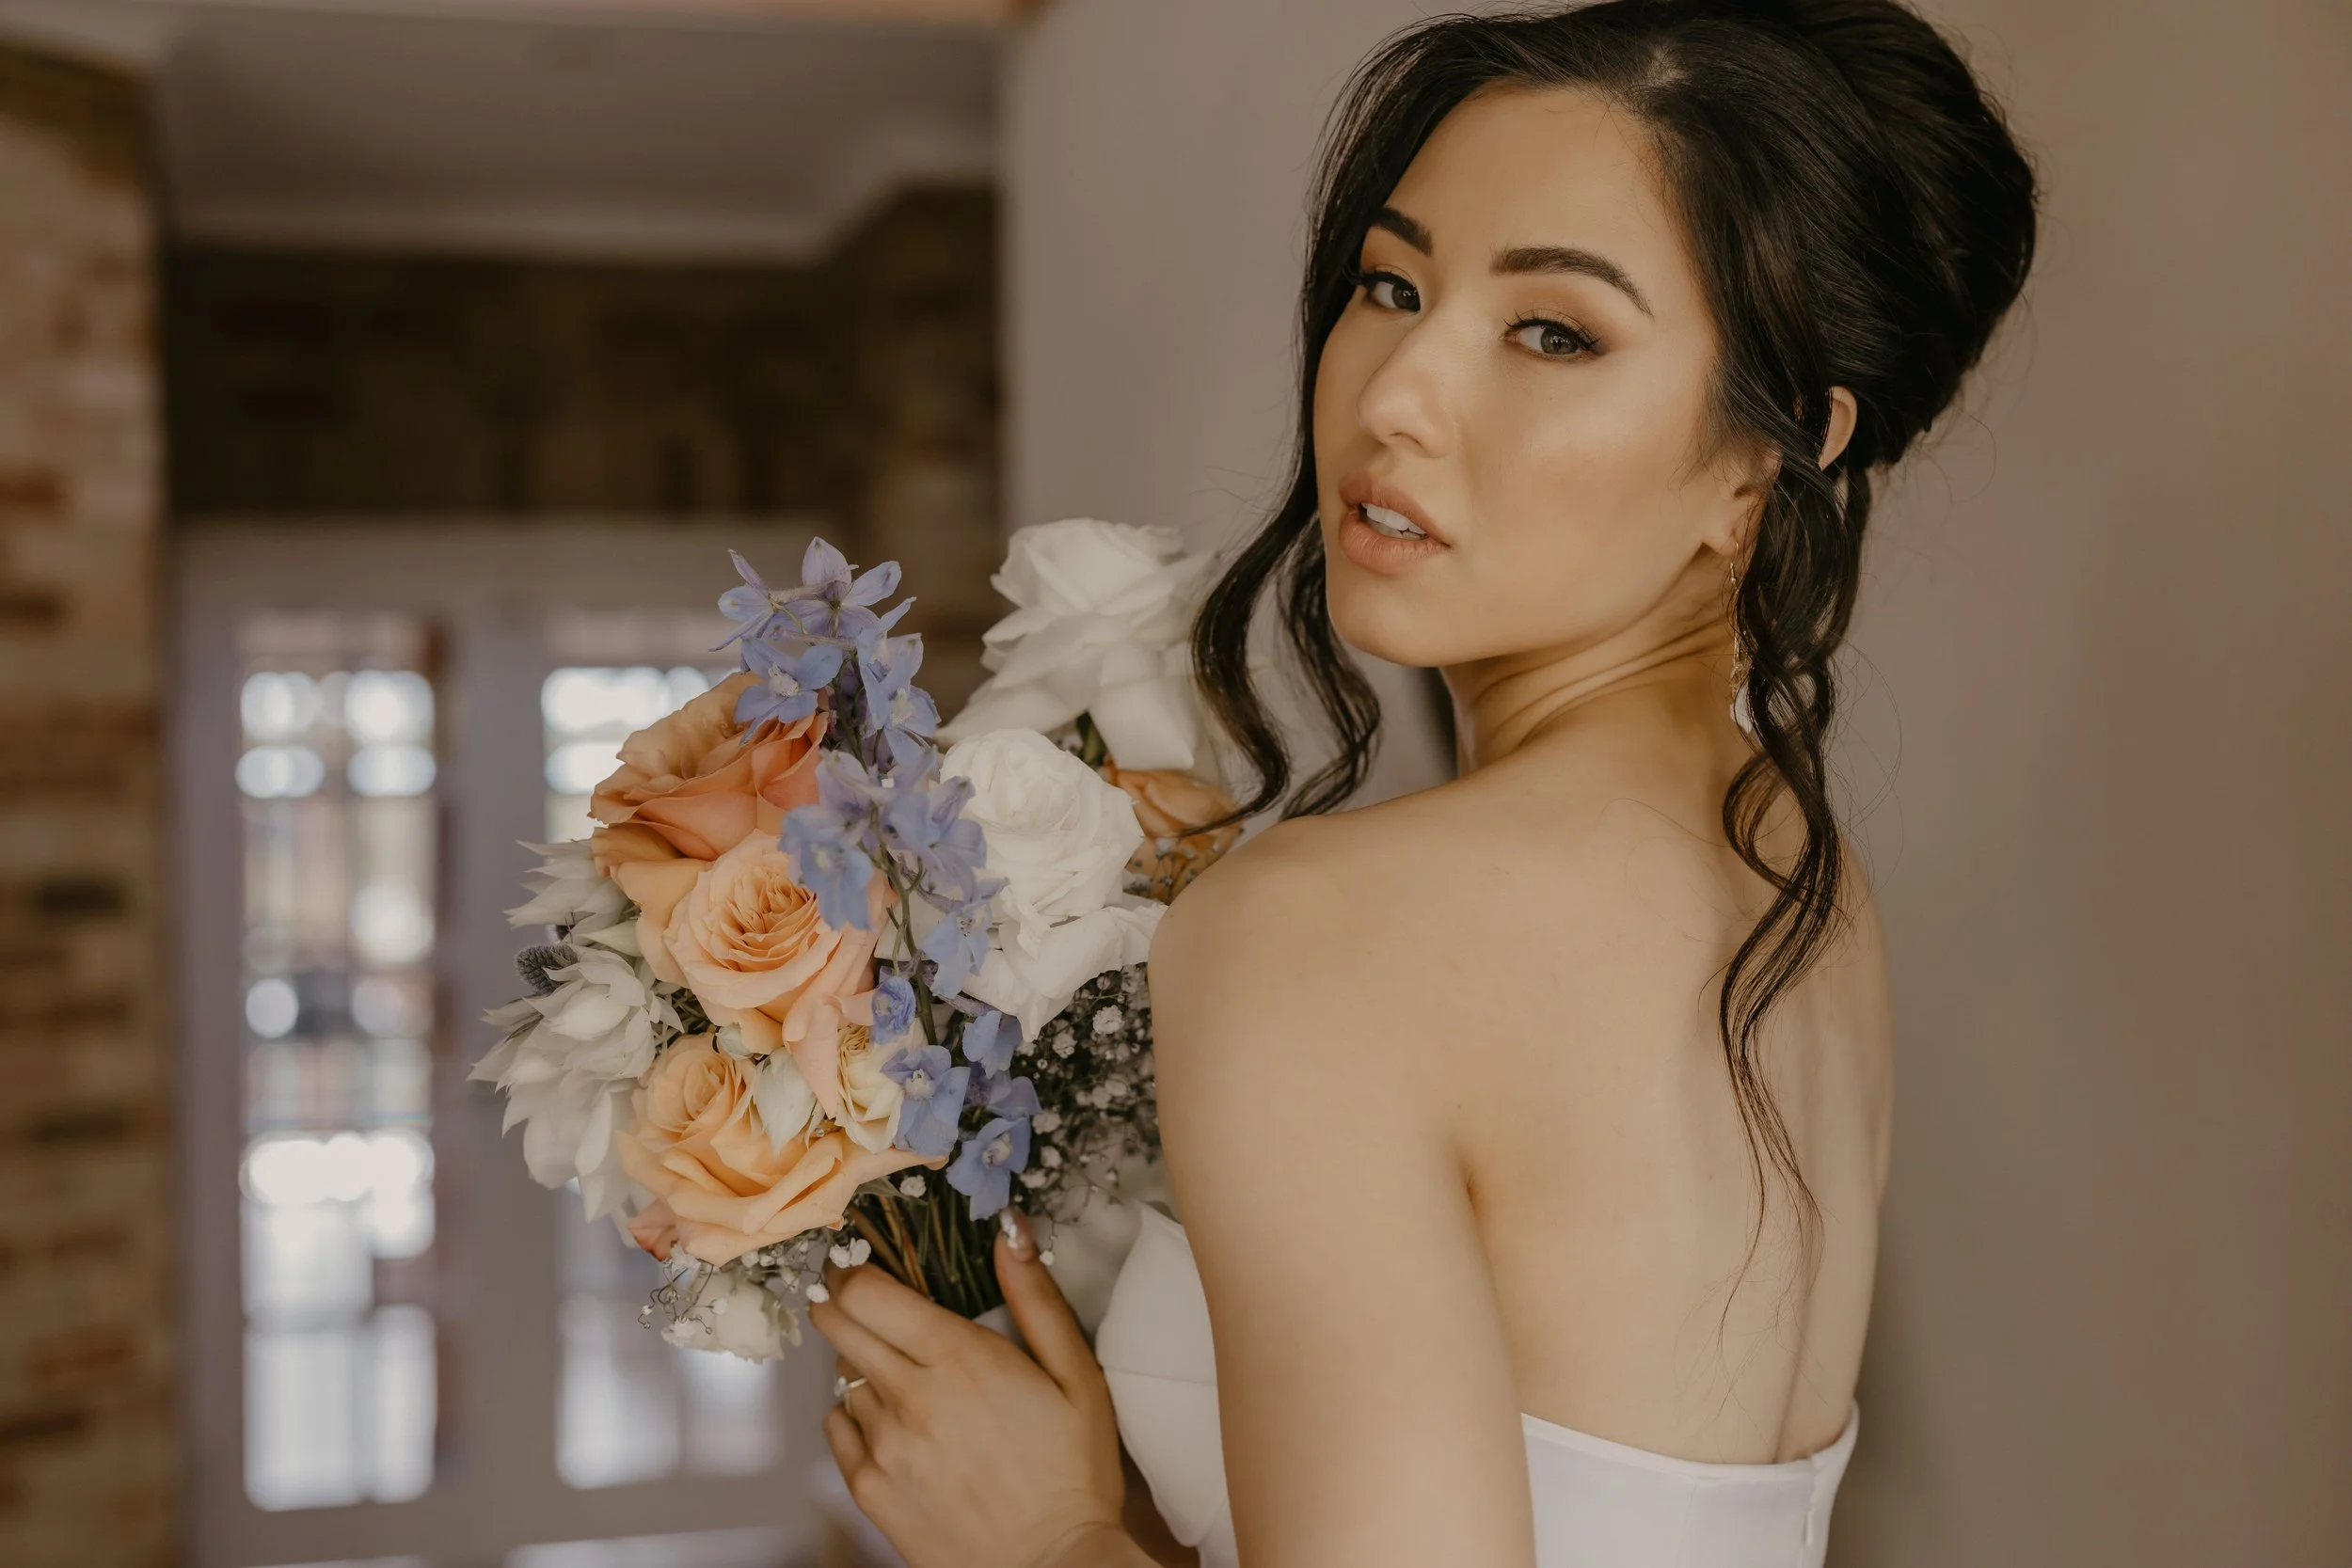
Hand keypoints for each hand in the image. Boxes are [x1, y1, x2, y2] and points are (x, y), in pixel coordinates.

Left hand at [812, 1212, 1134, 1567]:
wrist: (1052, 1567)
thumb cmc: (1073, 1473)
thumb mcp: (1077, 1375)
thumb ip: (1036, 1297)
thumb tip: (1010, 1232)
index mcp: (960, 1359)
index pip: (871, 1291)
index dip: (858, 1268)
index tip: (863, 1262)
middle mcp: (910, 1397)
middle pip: (839, 1323)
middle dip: (843, 1301)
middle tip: (866, 1301)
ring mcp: (884, 1447)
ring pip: (842, 1376)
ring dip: (861, 1363)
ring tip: (903, 1376)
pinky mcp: (870, 1490)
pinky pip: (838, 1428)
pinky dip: (854, 1414)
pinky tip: (893, 1421)